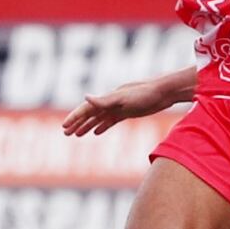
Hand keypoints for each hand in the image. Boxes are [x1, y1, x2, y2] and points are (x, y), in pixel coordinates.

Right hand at [61, 79, 179, 137]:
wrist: (165, 92)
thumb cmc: (145, 93)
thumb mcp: (124, 98)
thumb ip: (105, 100)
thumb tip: (85, 97)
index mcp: (108, 98)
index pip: (86, 108)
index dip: (75, 117)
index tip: (64, 127)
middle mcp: (111, 102)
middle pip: (90, 114)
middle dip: (77, 123)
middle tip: (65, 133)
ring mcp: (119, 107)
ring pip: (98, 118)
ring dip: (87, 126)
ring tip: (76, 135)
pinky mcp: (128, 112)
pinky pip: (111, 121)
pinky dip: (102, 126)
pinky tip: (97, 133)